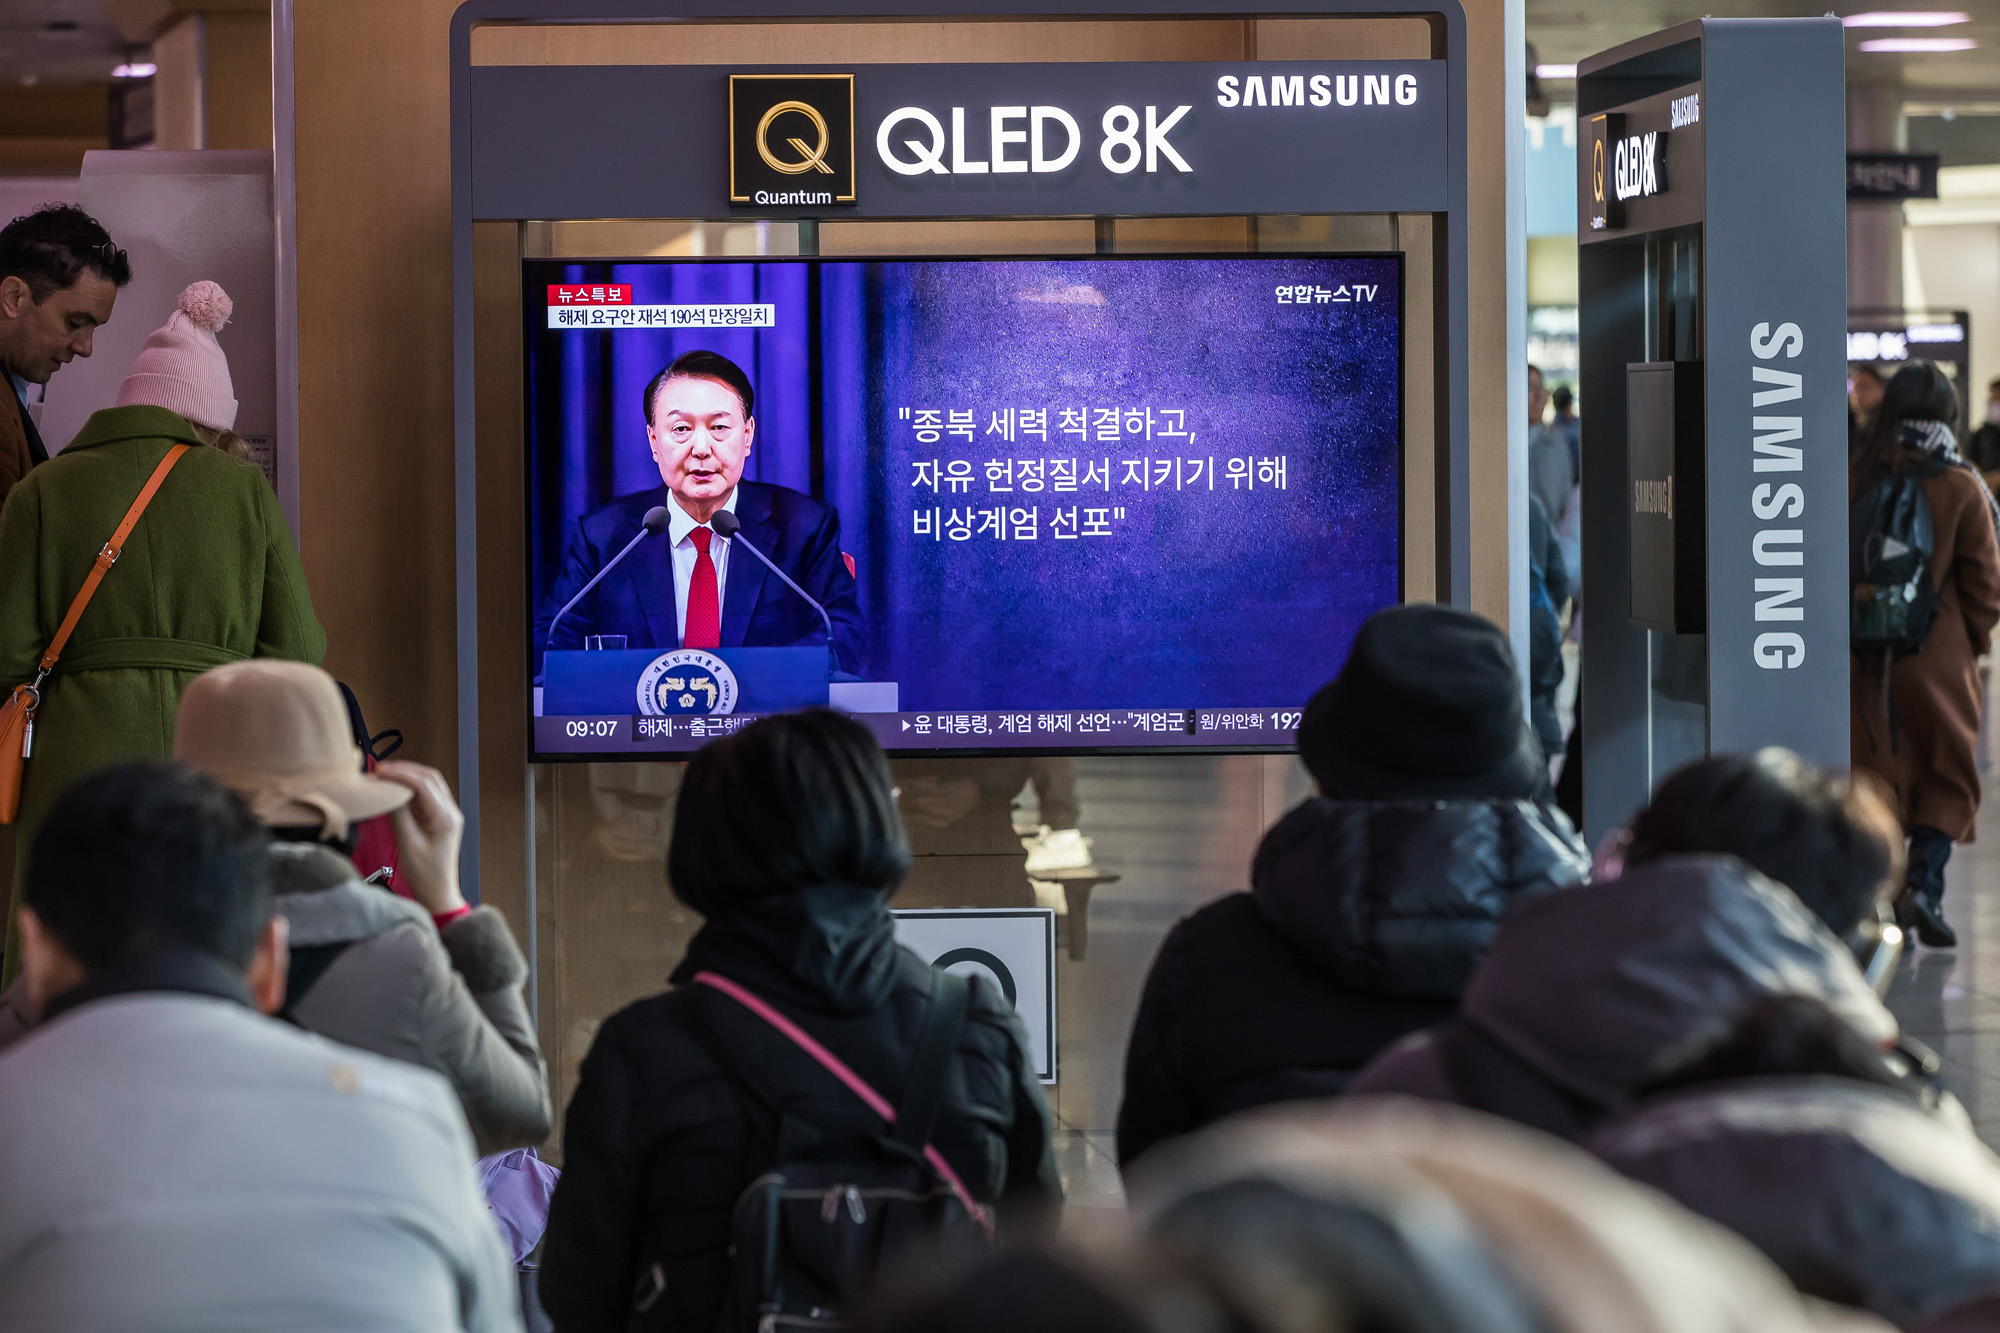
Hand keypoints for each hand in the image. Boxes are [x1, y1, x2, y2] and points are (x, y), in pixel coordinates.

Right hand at [375, 759, 466, 915]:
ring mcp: (448, 814)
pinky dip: (412, 787)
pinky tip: (396, 789)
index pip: (424, 784)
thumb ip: (398, 815)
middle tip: (380, 769)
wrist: (438, 893)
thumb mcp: (407, 844)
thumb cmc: (424, 874)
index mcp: (446, 818)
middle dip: (405, 769)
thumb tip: (387, 791)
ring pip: (431, 784)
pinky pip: (428, 795)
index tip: (379, 771)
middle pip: (430, 778)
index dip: (401, 774)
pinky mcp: (442, 819)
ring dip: (409, 776)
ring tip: (386, 775)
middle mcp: (451, 812)